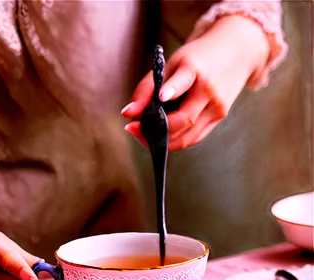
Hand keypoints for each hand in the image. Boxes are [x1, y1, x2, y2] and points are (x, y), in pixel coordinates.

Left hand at [122, 15, 269, 150]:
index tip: (161, 97)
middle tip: (134, 130)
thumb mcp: (172, 62)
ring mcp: (218, 107)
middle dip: (157, 131)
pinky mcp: (220, 117)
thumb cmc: (199, 56)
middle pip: (184, 120)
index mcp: (197, 69)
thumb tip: (127, 113)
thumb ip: (148, 88)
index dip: (172, 90)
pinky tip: (161, 137)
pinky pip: (195, 136)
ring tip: (144, 137)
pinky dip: (176, 140)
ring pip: (189, 136)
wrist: (238, 50)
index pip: (184, 81)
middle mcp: (210, 91)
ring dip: (164, 142)